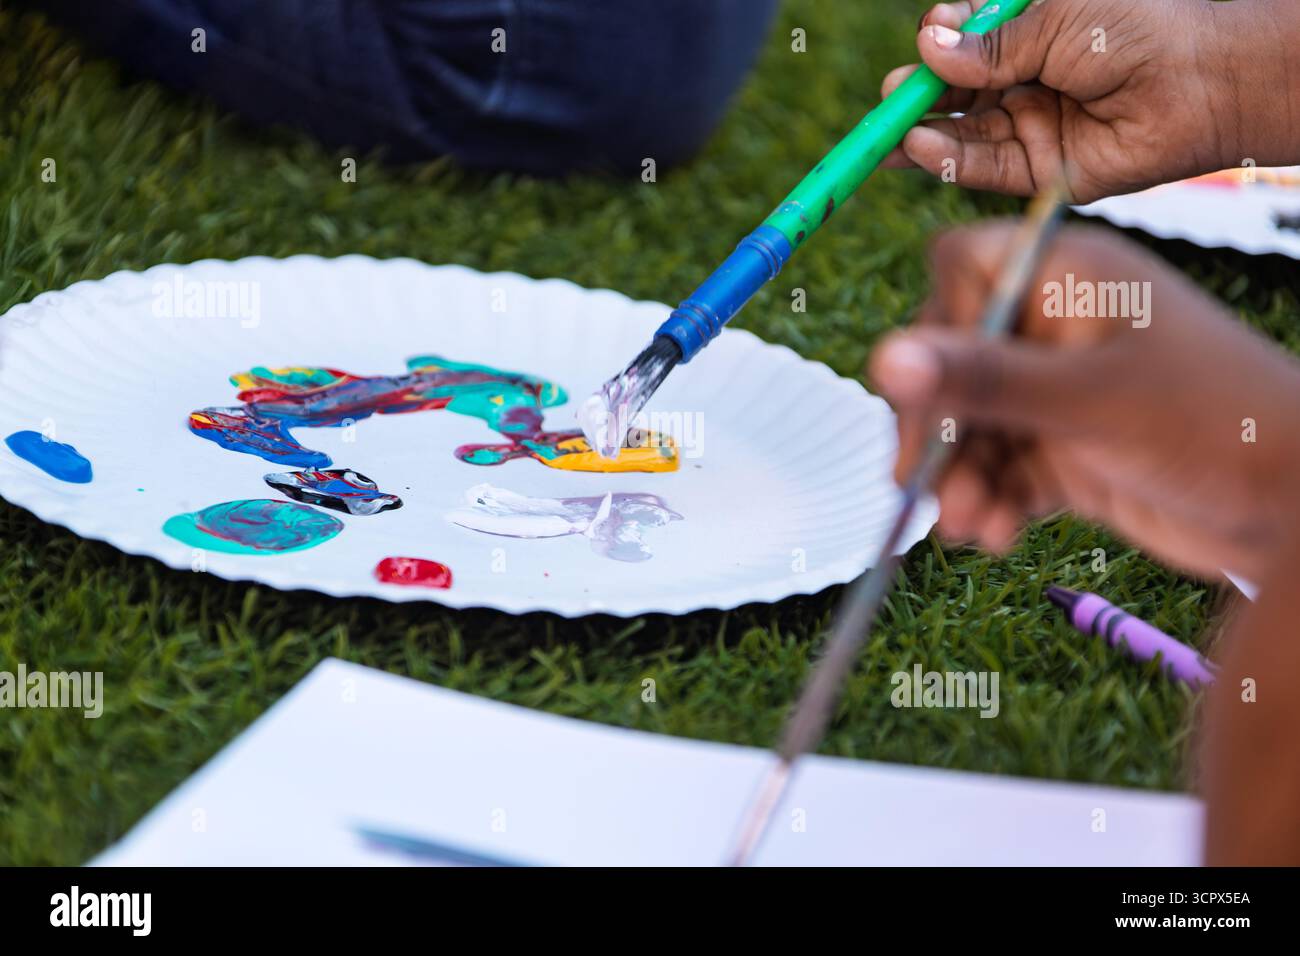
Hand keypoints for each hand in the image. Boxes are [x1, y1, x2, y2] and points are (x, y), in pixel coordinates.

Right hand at [868, 222, 1299, 584]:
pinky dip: (990, 502)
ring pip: (974, 426)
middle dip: (939, 429)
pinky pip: (1002, 469)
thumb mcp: (1090, 399)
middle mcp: (1056, 329)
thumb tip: (883, 357)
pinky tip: (994, 537)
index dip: (935, 327)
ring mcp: (1061, 392)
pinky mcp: (1067, 448)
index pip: (961, 272)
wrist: (1297, 509)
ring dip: (959, 479)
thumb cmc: (1216, 424)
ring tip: (965, 527)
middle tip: (921, 485)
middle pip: (954, 361)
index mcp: (1069, 279)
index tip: (932, 391)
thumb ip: (985, 379)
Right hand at [880, 0, 1299, 201]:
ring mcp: (1031, 127)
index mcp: (1032, 33)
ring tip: (892, 133)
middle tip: (890, 97)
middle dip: (920, 96)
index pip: (968, 40)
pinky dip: (950, 160)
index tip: (927, 35)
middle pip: (957, 93)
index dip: (941, 41)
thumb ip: (991, 46)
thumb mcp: (1055, 22)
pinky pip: (985, 167)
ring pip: (965, 134)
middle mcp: (1027, 81)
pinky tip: (922, 148)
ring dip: (925, 134)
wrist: (1198, 82)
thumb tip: (928, 46)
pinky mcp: (1039, 170)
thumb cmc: (1137, 32)